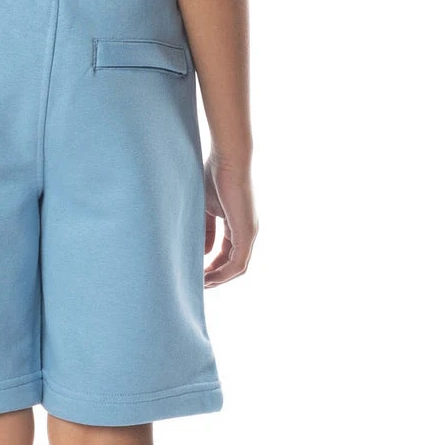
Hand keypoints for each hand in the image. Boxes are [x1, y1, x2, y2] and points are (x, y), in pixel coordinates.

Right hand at [203, 148, 257, 287]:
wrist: (227, 159)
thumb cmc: (213, 176)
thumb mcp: (204, 209)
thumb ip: (205, 231)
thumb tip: (203, 253)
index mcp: (237, 224)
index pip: (226, 253)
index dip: (211, 266)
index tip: (194, 272)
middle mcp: (247, 231)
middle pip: (233, 264)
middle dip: (215, 277)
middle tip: (196, 284)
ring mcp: (249, 233)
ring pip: (237, 268)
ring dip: (219, 279)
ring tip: (200, 285)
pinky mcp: (247, 233)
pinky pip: (238, 263)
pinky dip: (223, 274)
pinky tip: (207, 278)